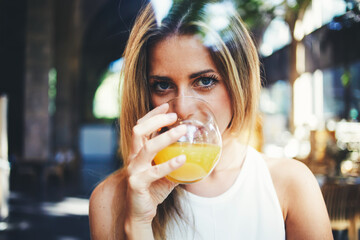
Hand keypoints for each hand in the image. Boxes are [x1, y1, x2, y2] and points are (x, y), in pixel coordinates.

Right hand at [125, 103, 186, 224]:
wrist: (140, 213)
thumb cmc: (154, 189)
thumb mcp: (164, 169)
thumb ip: (172, 157)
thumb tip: (193, 147)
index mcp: (138, 152)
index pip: (141, 126)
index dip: (153, 115)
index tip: (167, 106)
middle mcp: (133, 158)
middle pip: (139, 130)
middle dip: (156, 120)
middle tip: (174, 115)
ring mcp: (133, 170)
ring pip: (146, 147)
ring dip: (165, 137)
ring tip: (181, 130)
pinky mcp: (137, 183)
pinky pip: (154, 172)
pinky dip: (169, 164)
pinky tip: (182, 159)